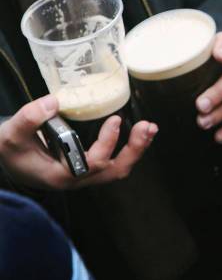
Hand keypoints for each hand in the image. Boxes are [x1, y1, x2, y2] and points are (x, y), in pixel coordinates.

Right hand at [0, 95, 157, 189]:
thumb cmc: (11, 151)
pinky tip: (139, 133)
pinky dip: (129, 149)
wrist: (9, 162)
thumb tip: (53, 101)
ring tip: (149, 128)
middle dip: (135, 149)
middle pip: (115, 170)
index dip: (107, 143)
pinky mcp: (90, 168)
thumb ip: (29, 118)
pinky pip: (115, 163)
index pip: (93, 164)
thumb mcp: (11, 135)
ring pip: (118, 169)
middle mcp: (78, 179)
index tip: (114, 121)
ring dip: (137, 149)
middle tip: (147, 127)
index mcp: (62, 175)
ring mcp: (86, 176)